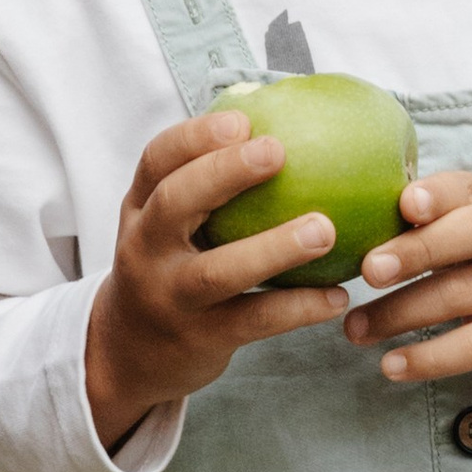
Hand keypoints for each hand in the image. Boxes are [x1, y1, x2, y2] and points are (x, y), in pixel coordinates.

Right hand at [84, 108, 353, 453]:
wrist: (132, 352)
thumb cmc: (174, 268)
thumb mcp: (170, 226)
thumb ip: (211, 186)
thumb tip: (293, 124)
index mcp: (141, 209)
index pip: (156, 161)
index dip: (194, 137)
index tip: (242, 118)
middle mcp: (145, 249)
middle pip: (175, 203)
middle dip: (223, 173)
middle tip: (278, 151)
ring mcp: (169, 297)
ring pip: (218, 271)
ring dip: (273, 248)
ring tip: (325, 229)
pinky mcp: (199, 338)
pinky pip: (254, 320)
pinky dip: (298, 307)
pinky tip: (339, 295)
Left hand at [344, 172, 471, 385]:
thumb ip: (434, 223)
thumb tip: (345, 227)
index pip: (463, 189)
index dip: (436, 195)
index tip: (405, 205)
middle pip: (469, 236)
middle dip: (416, 250)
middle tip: (369, 270)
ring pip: (457, 296)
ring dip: (398, 315)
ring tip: (355, 330)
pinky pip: (471, 346)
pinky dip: (428, 358)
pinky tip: (392, 366)